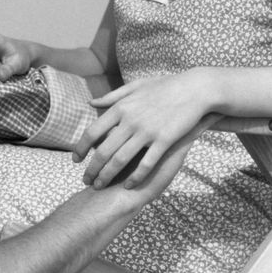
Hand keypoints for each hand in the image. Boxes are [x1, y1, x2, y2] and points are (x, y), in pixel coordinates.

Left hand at [74, 71, 208, 187]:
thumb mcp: (136, 87)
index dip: (81, 148)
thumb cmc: (166, 86)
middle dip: (92, 169)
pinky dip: (134, 177)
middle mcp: (131, 120)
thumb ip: (112, 96)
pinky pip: (146, 165)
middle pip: (103, 151)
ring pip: (120, 160)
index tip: (76, 160)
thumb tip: (91, 103)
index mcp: (122, 107)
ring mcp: (147, 131)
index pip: (93, 131)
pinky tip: (128, 185)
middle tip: (86, 180)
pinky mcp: (164, 140)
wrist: (195, 89)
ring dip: (107, 176)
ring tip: (100, 186)